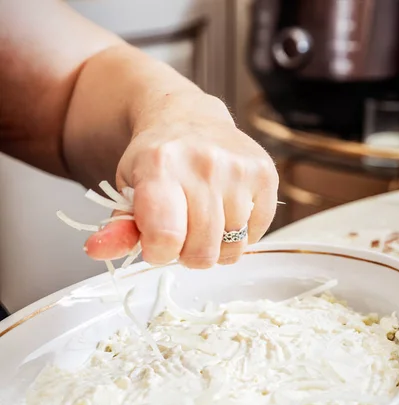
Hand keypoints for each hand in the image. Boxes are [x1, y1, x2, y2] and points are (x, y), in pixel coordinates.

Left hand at [84, 92, 277, 267]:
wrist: (188, 118)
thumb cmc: (156, 162)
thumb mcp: (128, 191)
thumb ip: (117, 228)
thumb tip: (96, 251)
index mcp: (159, 166)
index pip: (166, 237)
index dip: (160, 252)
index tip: (156, 243)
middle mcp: (203, 163)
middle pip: (202, 251)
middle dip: (188, 254)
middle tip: (182, 232)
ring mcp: (238, 168)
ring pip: (233, 247)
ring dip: (216, 246)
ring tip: (204, 221)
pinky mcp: (265, 174)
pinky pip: (256, 234)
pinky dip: (241, 234)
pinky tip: (226, 212)